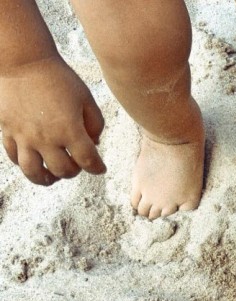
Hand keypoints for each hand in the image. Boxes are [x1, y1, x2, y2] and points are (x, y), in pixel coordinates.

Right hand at [0, 56, 104, 184]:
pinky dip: (24, 164)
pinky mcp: (7, 130)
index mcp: (69, 130)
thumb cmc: (57, 76)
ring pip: (34, 172)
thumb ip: (95, 124)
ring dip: (47, 179)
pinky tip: (33, 161)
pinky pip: (14, 157)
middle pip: (63, 171)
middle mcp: (46, 138)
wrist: (21, 59)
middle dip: (74, 171)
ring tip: (52, 177)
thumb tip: (94, 144)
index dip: (98, 168)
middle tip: (76, 164)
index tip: (100, 168)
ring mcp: (24, 136)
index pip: (88, 162)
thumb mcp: (85, 98)